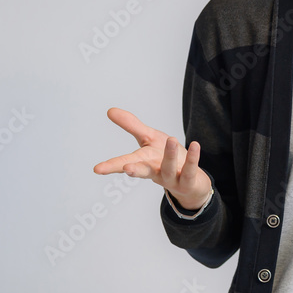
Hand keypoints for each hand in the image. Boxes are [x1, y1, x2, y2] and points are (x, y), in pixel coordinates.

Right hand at [93, 107, 211, 210]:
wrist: (190, 181)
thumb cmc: (166, 156)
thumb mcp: (149, 138)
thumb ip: (131, 125)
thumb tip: (110, 111)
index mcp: (143, 162)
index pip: (125, 163)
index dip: (111, 166)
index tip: (97, 169)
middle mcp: (155, 172)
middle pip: (143, 172)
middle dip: (134, 170)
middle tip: (126, 169)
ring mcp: (172, 178)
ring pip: (168, 168)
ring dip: (168, 155)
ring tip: (170, 137)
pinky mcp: (188, 181)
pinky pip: (190, 170)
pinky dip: (193, 159)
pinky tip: (195, 145)